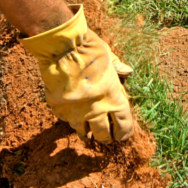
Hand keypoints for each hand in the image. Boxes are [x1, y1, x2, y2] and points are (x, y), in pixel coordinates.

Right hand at [19, 5, 135, 143]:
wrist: (62, 48)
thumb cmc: (89, 50)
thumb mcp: (109, 56)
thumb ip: (117, 67)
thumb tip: (128, 71)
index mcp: (114, 98)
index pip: (123, 124)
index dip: (124, 132)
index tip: (122, 135)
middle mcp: (96, 109)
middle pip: (103, 134)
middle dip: (106, 138)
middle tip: (106, 138)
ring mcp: (76, 111)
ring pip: (82, 131)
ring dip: (85, 133)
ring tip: (87, 136)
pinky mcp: (58, 108)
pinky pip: (65, 119)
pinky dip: (68, 119)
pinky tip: (70, 117)